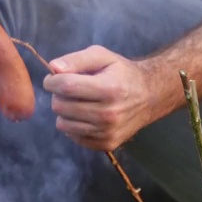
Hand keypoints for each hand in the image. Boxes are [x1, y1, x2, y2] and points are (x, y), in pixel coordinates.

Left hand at [43, 45, 161, 151]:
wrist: (149, 97)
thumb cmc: (122, 73)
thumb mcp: (103, 56)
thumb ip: (77, 59)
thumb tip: (53, 68)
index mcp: (109, 89)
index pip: (66, 86)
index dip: (52, 81)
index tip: (52, 78)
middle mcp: (109, 114)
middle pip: (61, 106)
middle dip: (57, 95)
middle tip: (69, 89)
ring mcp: (108, 132)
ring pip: (62, 124)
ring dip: (64, 112)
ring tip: (77, 102)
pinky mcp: (106, 144)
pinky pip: (72, 136)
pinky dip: (73, 125)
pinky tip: (85, 115)